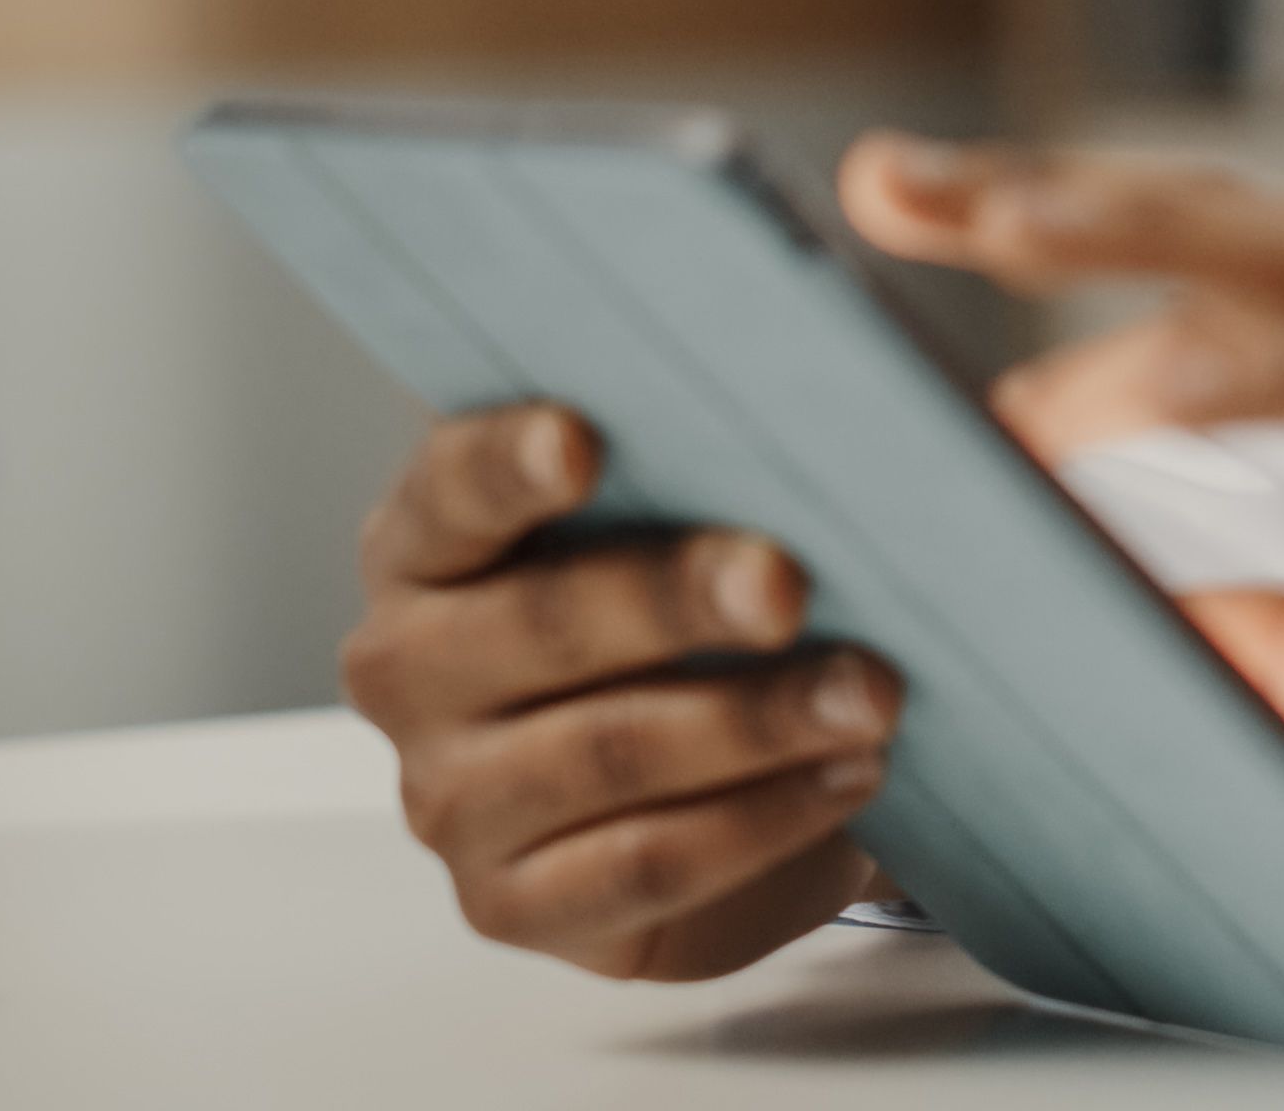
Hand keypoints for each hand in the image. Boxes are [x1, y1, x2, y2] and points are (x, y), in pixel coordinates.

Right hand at [340, 404, 904, 979]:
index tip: (583, 442)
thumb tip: (872, 379)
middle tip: (787, 585)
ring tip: (872, 692)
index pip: (450, 489)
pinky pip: (644, 864)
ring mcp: (449, 798)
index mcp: (426, 544)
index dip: (509, 464)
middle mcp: (410, 667)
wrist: (713, 781)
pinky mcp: (511, 904)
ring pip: (606, 751)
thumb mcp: (691, 512)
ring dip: (754, 721)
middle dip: (675, 599)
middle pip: (541, 622)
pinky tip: (848, 774)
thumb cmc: (695, 609)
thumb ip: (716, 446)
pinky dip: (761, 820)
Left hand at [836, 134, 1283, 1020]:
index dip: (1089, 232)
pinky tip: (1112, 399)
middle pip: (1239, 222)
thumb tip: (1200, 636)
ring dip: (1117, 239)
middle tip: (887, 178)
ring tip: (968, 233)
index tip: (932, 212)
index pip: (1241, 274)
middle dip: (1055, 191)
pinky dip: (1226, 383)